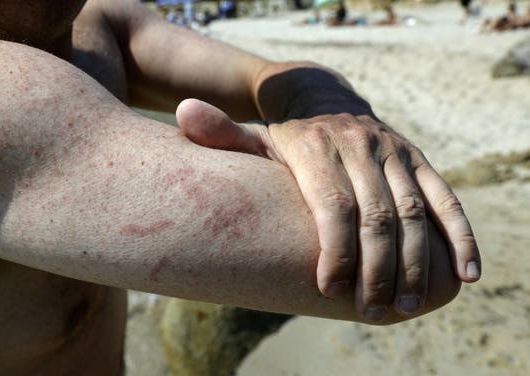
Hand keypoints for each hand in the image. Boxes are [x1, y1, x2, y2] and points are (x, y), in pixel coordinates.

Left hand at [176, 98, 479, 321]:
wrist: (320, 94)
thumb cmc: (280, 136)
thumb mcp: (250, 136)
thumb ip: (219, 135)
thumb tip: (181, 114)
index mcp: (316, 148)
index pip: (333, 205)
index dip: (334, 250)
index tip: (327, 289)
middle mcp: (360, 146)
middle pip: (378, 215)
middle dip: (375, 267)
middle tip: (368, 310)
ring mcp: (394, 152)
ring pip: (415, 212)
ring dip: (414, 262)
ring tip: (404, 306)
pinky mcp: (418, 159)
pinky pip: (447, 199)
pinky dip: (460, 237)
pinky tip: (464, 276)